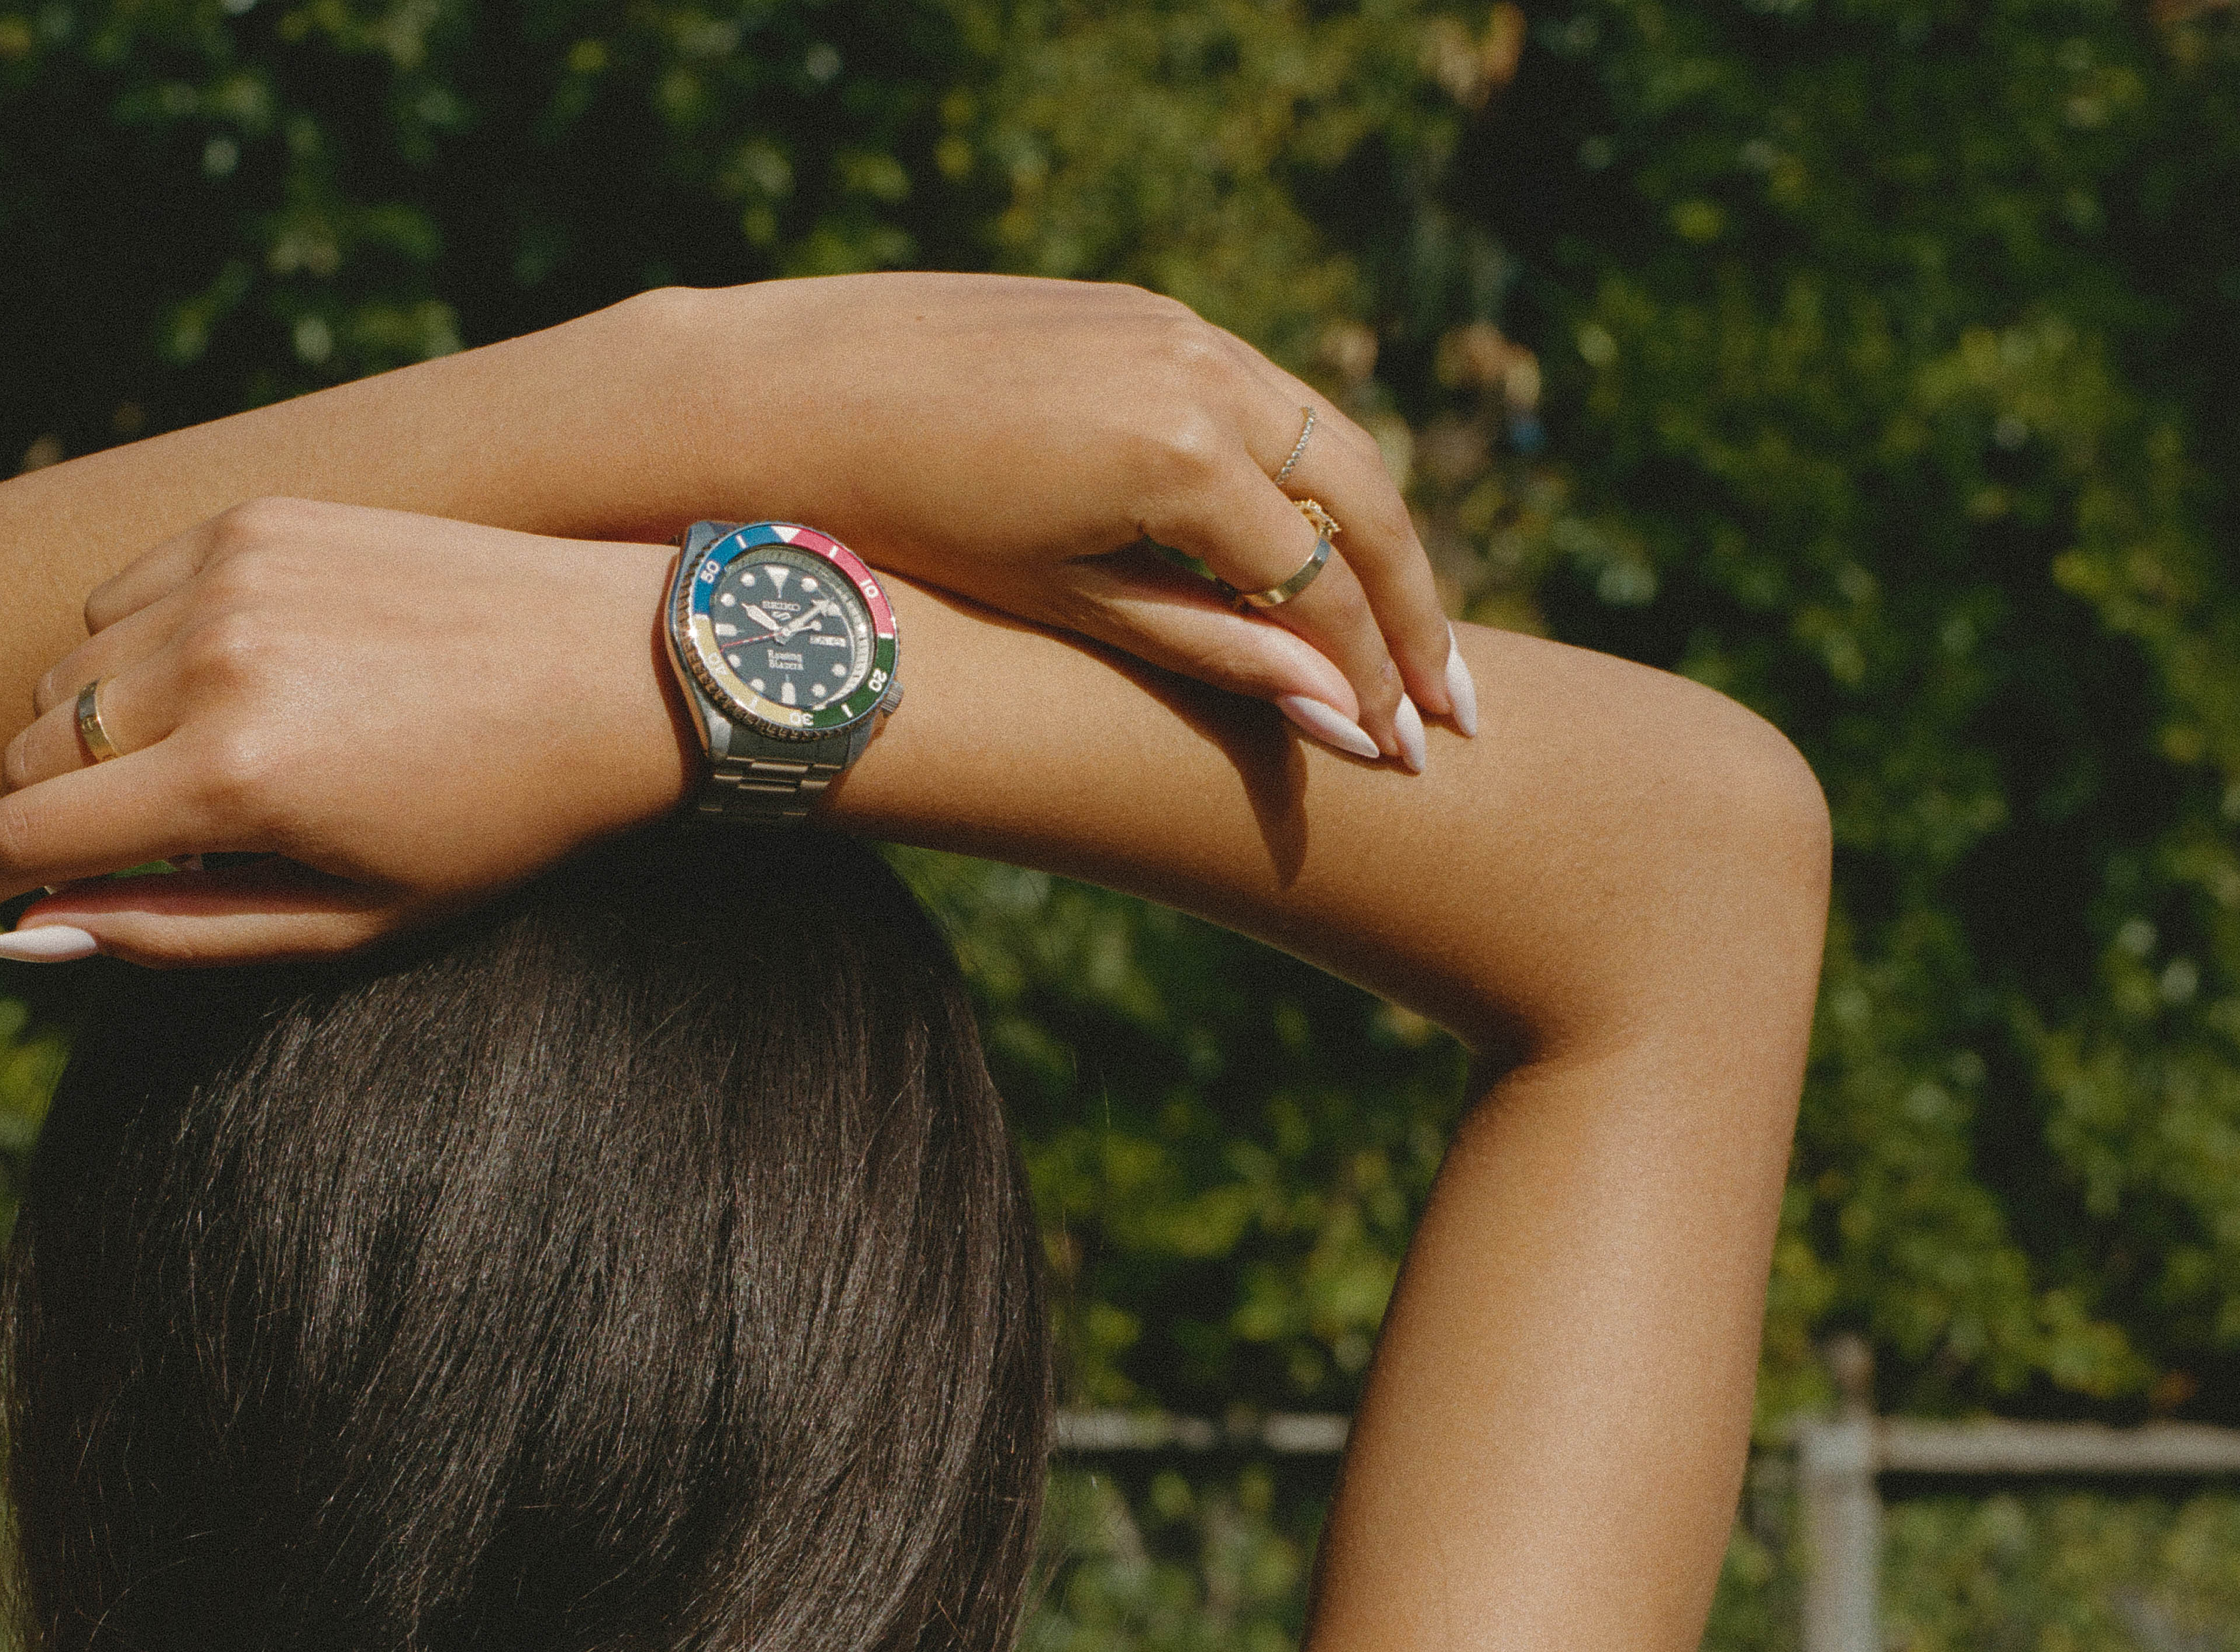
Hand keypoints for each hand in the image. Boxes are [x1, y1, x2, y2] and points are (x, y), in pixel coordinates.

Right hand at [0, 500, 688, 959]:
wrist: (616, 672)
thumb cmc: (492, 826)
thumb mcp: (347, 922)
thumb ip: (172, 935)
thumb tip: (19, 943)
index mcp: (236, 779)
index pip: (22, 836)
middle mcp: (212, 659)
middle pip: (31, 755)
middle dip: (43, 820)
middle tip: (122, 857)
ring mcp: (228, 571)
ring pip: (66, 675)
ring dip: (90, 738)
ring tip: (195, 774)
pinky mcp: (252, 517)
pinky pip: (118, 598)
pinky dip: (132, 654)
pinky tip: (219, 687)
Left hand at [685, 274, 1467, 765]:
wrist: (787, 394)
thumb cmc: (905, 524)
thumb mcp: (1065, 602)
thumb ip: (1206, 647)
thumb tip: (1336, 717)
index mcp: (1180, 455)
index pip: (1320, 581)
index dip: (1373, 674)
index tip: (1404, 750)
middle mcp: (1201, 373)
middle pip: (1362, 497)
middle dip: (1416, 608)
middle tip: (1452, 708)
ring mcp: (1178, 329)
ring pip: (1326, 438)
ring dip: (1377, 539)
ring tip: (1409, 636)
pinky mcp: (1147, 314)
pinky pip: (1263, 396)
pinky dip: (1306, 476)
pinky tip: (1317, 543)